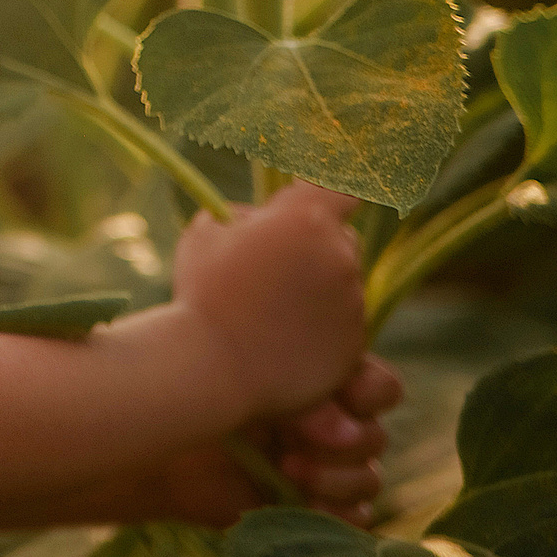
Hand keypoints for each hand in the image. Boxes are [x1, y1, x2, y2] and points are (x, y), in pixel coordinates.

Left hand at [150, 356, 403, 526]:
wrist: (166, 446)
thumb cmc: (202, 396)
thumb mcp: (255, 380)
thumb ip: (302, 391)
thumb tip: (343, 422)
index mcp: (326, 385)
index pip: (382, 390)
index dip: (371, 393)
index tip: (342, 392)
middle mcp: (334, 429)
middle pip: (376, 438)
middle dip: (342, 441)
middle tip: (291, 433)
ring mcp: (326, 473)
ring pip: (369, 481)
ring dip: (335, 478)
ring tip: (288, 470)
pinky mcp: (311, 512)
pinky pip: (355, 521)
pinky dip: (337, 515)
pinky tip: (304, 503)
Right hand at [172, 182, 365, 421]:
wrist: (210, 367)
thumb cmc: (201, 293)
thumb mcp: (209, 230)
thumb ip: (248, 216)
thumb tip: (263, 221)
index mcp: (306, 219)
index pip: (342, 189)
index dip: (330, 195)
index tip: (316, 204)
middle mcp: (339, 256)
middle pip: (343, 239)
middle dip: (317, 247)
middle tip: (276, 268)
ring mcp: (352, 303)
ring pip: (344, 285)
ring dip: (319, 289)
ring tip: (272, 312)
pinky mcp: (354, 344)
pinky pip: (345, 325)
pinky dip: (323, 328)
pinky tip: (284, 339)